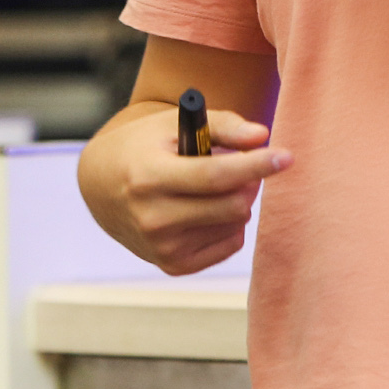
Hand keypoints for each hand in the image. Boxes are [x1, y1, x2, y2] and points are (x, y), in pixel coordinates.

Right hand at [86, 99, 289, 274]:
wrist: (101, 186)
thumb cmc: (146, 146)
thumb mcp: (174, 124)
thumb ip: (223, 125)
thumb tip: (262, 137)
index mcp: (149, 177)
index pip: (214, 176)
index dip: (255, 166)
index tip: (287, 156)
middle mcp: (152, 218)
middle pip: (233, 205)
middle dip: (250, 180)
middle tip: (244, 163)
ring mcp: (161, 247)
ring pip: (235, 223)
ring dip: (238, 200)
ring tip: (213, 184)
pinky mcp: (173, 265)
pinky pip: (230, 244)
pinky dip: (229, 223)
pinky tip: (206, 207)